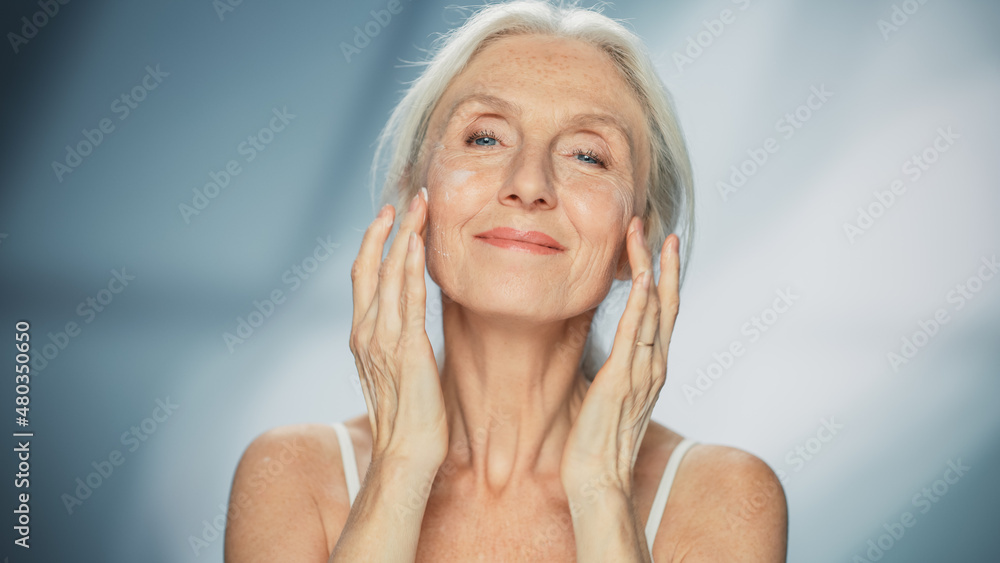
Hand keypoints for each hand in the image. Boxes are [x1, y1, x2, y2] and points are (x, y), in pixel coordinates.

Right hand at [349, 189, 447, 470]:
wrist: (405, 453)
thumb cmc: (408, 418)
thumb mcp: (397, 371)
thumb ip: (399, 344)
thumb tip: (413, 327)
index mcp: (362, 336)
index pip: (363, 277)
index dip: (374, 244)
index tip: (392, 219)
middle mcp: (365, 332)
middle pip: (369, 265)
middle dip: (386, 228)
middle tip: (406, 199)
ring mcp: (382, 338)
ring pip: (388, 273)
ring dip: (404, 235)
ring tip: (420, 206)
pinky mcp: (406, 348)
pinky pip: (406, 297)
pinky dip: (410, 266)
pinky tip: (419, 242)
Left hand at [560, 216, 680, 494]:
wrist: (597, 481)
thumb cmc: (597, 443)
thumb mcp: (608, 397)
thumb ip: (614, 373)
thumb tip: (604, 356)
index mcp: (651, 368)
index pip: (662, 314)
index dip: (663, 279)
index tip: (658, 248)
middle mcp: (654, 366)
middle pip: (665, 303)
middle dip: (662, 264)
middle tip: (658, 228)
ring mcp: (642, 372)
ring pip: (654, 309)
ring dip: (650, 269)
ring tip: (647, 236)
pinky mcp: (621, 380)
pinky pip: (635, 334)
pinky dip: (641, 304)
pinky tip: (641, 277)